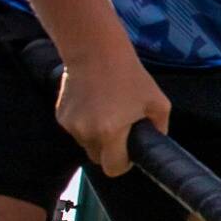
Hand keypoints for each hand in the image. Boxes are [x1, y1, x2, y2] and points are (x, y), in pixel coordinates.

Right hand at [55, 49, 170, 175]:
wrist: (95, 51)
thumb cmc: (130, 76)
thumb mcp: (158, 103)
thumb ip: (159, 129)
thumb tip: (155, 143)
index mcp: (110, 133)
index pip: (113, 168)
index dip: (123, 163)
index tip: (128, 152)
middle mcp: (86, 133)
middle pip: (98, 159)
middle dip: (110, 151)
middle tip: (121, 130)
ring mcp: (70, 125)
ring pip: (86, 144)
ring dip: (96, 136)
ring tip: (107, 112)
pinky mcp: (60, 116)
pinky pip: (76, 130)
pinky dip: (85, 124)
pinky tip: (94, 104)